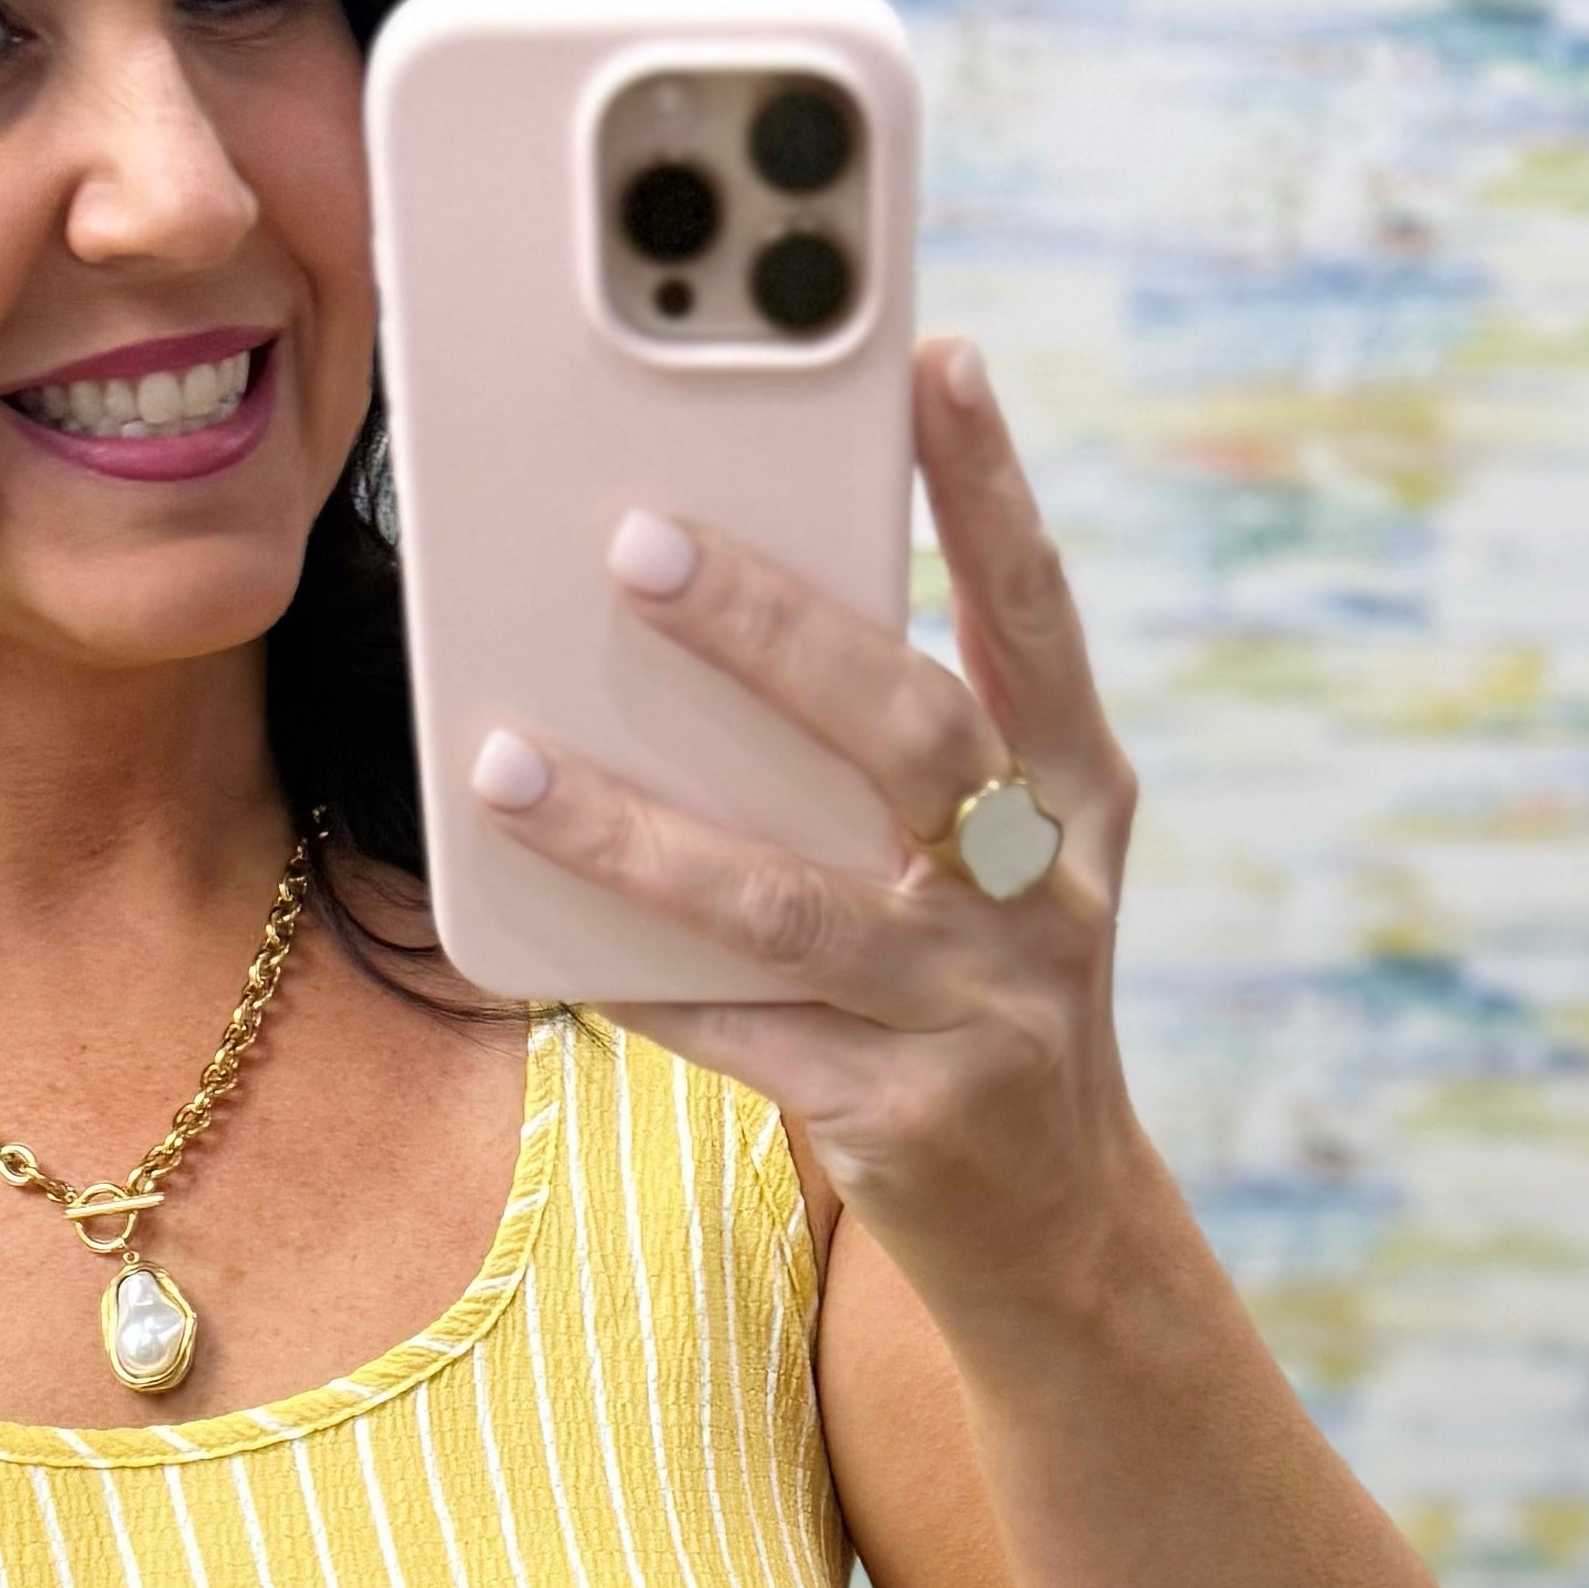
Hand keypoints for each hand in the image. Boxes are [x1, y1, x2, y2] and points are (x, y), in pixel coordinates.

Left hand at [464, 332, 1143, 1322]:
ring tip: (511, 762)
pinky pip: (740, 1033)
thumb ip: (908, 755)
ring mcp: (976, 1012)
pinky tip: (545, 942)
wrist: (1055, 1228)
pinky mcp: (901, 1120)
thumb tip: (729, 609)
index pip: (1035, 618)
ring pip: (786, 900)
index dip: (990, 490)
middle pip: (906, 736)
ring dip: (637, 831)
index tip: (934, 359)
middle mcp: (1042, 895)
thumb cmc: (984, 996)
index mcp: (1077, 798)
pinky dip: (639, 984)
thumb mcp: (994, 864)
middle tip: (640, 545)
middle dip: (774, 633)